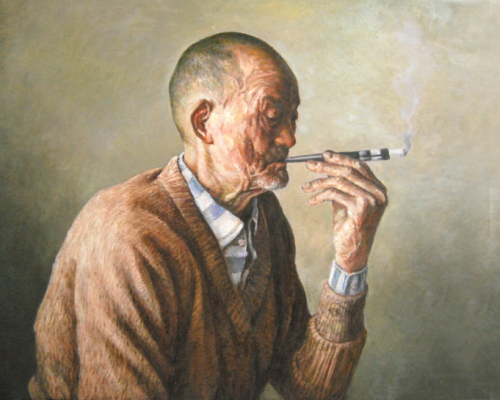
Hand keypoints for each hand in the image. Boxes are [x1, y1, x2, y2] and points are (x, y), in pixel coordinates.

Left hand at [301, 151, 387, 272]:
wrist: (352, 252)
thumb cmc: (348, 227)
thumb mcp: (345, 201)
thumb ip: (342, 185)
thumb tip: (326, 166)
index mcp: (378, 188)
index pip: (360, 165)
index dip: (341, 158)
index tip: (324, 154)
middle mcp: (379, 193)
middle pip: (349, 170)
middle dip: (326, 166)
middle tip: (309, 165)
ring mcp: (372, 200)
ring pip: (340, 181)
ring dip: (319, 182)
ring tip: (305, 187)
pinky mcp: (362, 208)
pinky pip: (335, 194)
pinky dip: (320, 195)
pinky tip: (311, 201)